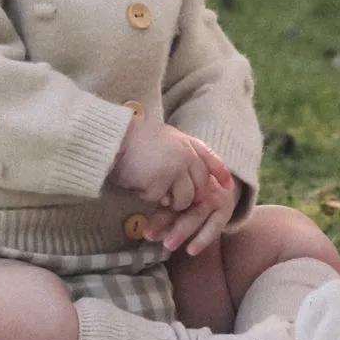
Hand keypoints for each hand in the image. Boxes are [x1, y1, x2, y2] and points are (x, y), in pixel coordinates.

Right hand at [111, 117, 229, 214]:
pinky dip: (148, 197)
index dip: (220, 174)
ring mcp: (176, 169)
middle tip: (168, 196)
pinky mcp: (162, 182)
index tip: (227, 187)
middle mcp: (186, 155)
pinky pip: (161, 201)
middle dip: (187, 196)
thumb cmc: (131, 140)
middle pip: (200, 186)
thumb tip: (190, 177)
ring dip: (168, 201)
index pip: (211, 160)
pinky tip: (139, 184)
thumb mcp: (163, 138)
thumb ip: (180, 152)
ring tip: (150, 188)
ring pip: (184, 199)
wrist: (112, 140)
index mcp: (186, 142)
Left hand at [147, 168, 236, 255]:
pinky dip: (202, 239)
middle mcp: (199, 184)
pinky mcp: (225, 210)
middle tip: (148, 235)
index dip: (158, 201)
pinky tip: (191, 250)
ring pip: (195, 216)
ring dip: (181, 231)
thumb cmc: (193, 187)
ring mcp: (213, 197)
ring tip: (168, 245)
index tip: (145, 215)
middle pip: (179, 203)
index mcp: (184, 175)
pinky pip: (214, 226)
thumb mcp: (178, 188)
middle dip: (163, 221)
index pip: (169, 189)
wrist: (223, 183)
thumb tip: (141, 212)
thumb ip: (164, 198)